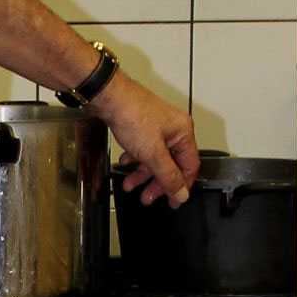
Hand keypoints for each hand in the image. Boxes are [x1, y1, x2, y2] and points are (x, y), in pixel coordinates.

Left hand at [89, 72, 198, 207]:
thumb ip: (168, 176)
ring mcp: (156, 124)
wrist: (106, 95)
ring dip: (142, 172)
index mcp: (183, 132)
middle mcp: (172, 127)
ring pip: (154, 156)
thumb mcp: (152, 153)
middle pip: (170, 163)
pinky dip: (134, 157)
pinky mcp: (140, 123)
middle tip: (147, 197)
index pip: (189, 166)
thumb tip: (182, 194)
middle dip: (156, 182)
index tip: (173, 202)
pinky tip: (125, 163)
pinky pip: (142, 147)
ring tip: (130, 184)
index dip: (181, 186)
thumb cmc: (131, 114)